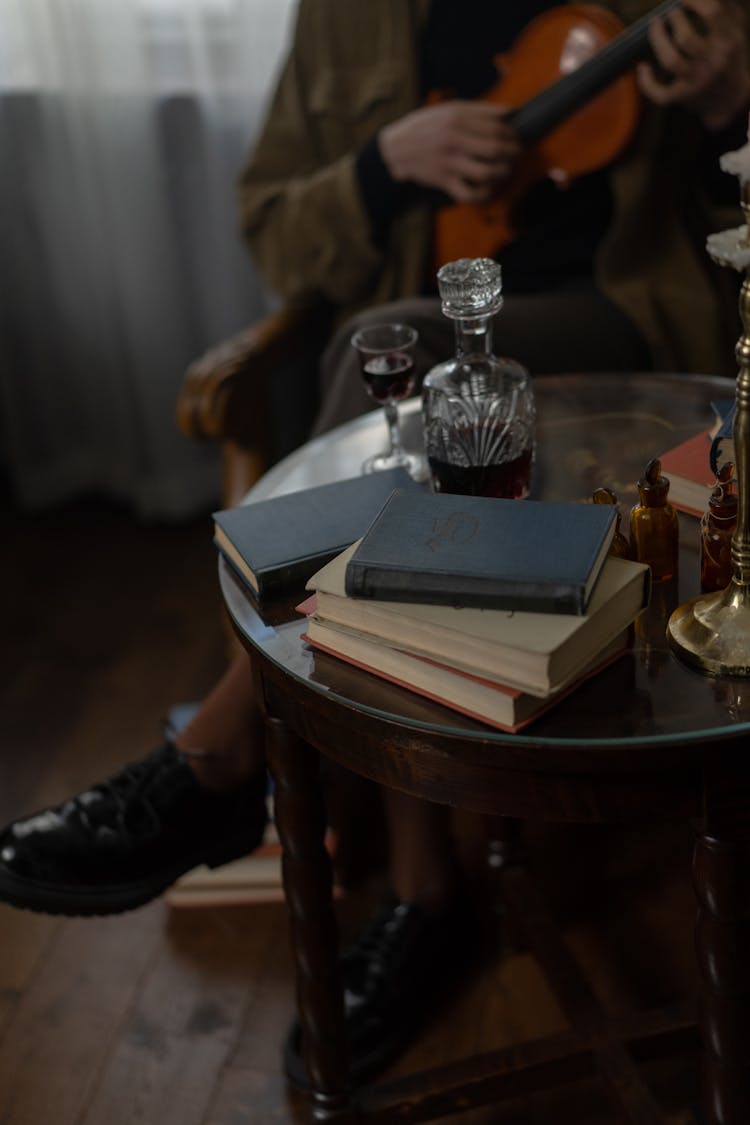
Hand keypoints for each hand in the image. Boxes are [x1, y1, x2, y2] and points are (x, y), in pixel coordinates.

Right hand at [378, 100, 520, 203]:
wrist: (396, 148)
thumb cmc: (425, 126)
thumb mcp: (449, 110)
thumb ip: (480, 110)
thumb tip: (511, 111)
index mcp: (457, 119)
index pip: (496, 127)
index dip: (512, 134)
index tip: (516, 138)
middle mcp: (453, 140)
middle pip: (495, 149)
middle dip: (512, 153)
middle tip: (516, 154)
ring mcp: (448, 162)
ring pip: (486, 172)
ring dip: (502, 172)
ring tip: (505, 170)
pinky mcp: (443, 181)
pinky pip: (469, 193)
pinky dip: (483, 194)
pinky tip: (488, 188)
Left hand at [638, 0, 749, 129]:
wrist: (731, 100)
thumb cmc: (728, 59)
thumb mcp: (734, 34)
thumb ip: (726, 11)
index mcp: (729, 42)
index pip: (713, 13)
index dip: (695, 0)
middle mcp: (714, 63)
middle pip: (687, 38)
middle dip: (675, 19)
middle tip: (671, 12)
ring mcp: (697, 82)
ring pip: (671, 61)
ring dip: (658, 39)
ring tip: (655, 24)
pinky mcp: (683, 97)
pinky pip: (660, 93)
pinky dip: (646, 81)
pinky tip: (643, 67)